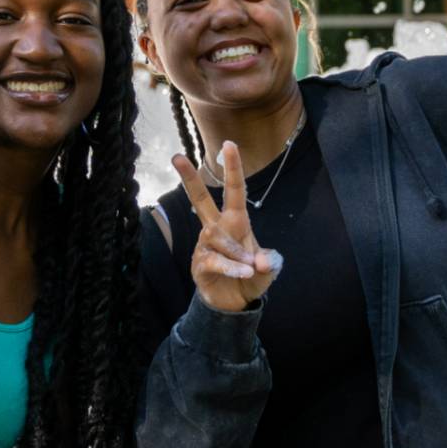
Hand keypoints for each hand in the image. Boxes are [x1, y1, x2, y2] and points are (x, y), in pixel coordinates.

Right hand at [172, 142, 280, 313]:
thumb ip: (270, 262)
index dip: (233, 168)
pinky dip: (231, 266)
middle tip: (176, 157)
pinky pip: (214, 260)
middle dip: (189, 178)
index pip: (234, 191)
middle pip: (200, 199)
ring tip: (250, 268)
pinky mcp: (199, 264)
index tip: (229, 144)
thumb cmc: (251, 277)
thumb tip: (260, 261)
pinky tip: (243, 272)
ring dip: (236, 251)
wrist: (236, 303)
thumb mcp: (268, 269)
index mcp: (236, 222)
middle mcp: (217, 229)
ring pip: (215, 236)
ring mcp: (205, 246)